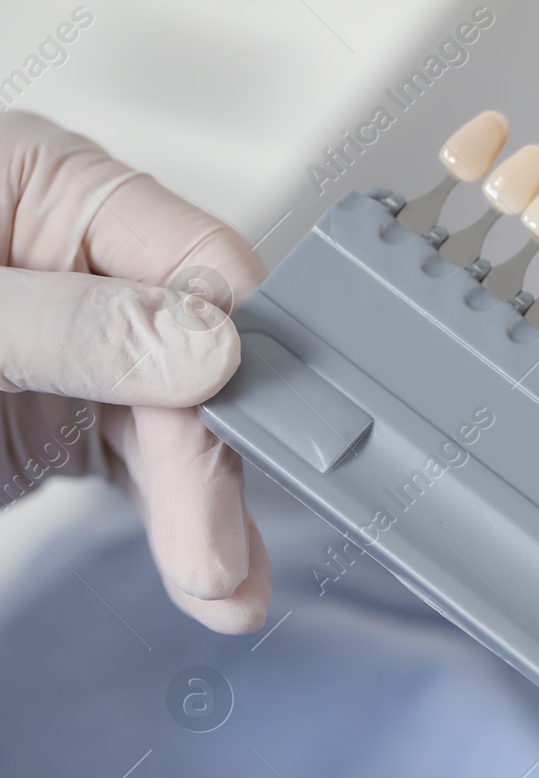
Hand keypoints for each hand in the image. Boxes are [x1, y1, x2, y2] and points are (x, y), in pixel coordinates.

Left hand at [0, 111, 268, 631]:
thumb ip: (72, 327)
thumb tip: (206, 343)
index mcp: (51, 188)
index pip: (196, 263)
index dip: (236, 353)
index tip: (249, 437)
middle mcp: (79, 264)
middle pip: (201, 361)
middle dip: (214, 463)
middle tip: (214, 550)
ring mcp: (77, 346)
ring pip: (185, 426)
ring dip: (210, 514)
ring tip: (221, 589)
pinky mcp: (65, 415)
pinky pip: (148, 466)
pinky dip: (179, 522)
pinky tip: (205, 569)